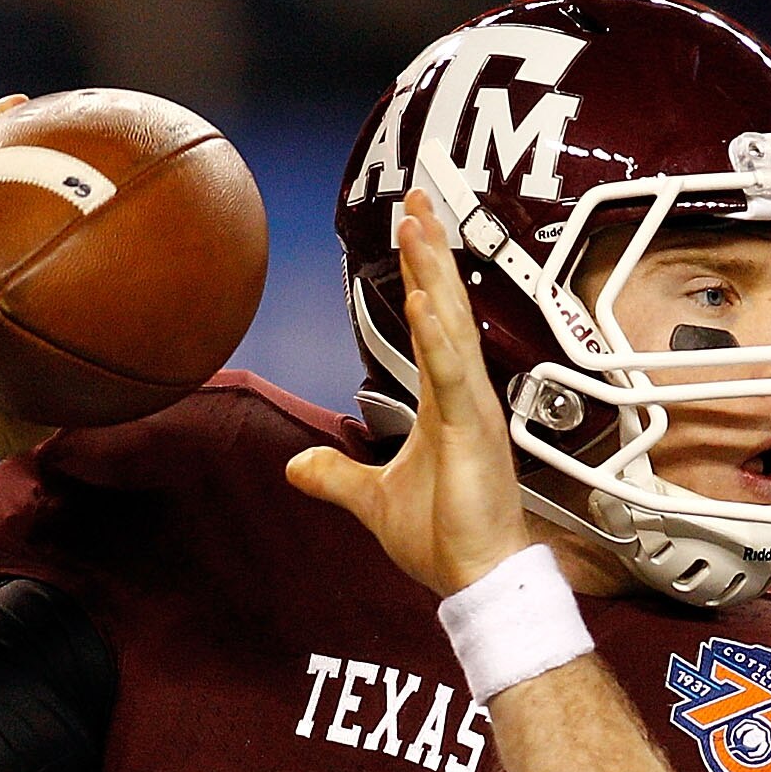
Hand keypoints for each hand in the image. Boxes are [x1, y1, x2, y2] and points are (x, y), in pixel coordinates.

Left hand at [284, 188, 536, 598]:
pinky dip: (437, 336)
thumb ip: (335, 476)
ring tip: (417, 223)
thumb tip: (296, 467)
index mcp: (443, 400)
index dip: (422, 268)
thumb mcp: (371, 499)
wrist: (474, 577)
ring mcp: (471, 408)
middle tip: (418, 194)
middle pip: (443, 304)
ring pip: (449, 325)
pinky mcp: (472, 431)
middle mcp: (462, 394)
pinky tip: (423, 299)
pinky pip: (452, 374)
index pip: (431, 319)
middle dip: (430, 248)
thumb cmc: (443, 537)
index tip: (413, 221)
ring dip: (432, 273)